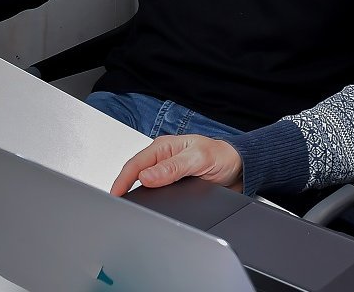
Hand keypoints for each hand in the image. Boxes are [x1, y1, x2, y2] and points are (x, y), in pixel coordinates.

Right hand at [110, 135, 243, 195]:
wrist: (239, 168)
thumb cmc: (222, 156)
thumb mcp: (198, 158)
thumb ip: (173, 167)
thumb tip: (147, 176)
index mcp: (165, 147)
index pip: (136, 164)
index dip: (122, 180)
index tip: (115, 194)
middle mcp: (163, 159)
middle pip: (135, 173)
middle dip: (123, 187)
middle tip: (114, 203)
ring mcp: (167, 172)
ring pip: (144, 184)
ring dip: (134, 193)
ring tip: (124, 206)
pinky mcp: (173, 185)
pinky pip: (156, 193)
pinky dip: (148, 199)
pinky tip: (145, 206)